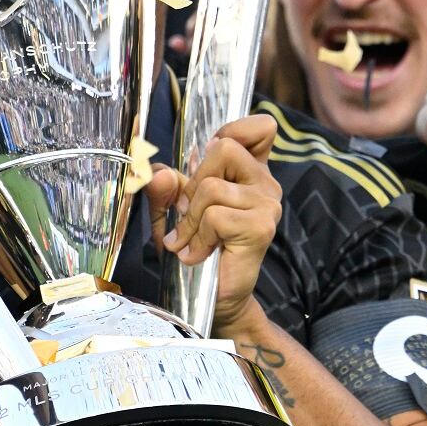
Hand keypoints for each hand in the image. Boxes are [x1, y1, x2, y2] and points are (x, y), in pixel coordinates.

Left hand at [145, 114, 282, 337]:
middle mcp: (266, 183)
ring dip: (190, 218)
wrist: (215, 297)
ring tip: (191, 239)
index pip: (261, 128)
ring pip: (212, 186)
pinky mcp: (260, 227)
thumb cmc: (198, 249)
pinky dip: (198, 236)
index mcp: (251, 171)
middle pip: (224, 148)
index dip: (234, 129)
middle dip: (195, 181)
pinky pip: (215, 216)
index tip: (211, 152)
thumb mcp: (172, 212)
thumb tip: (159, 173)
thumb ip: (164, 188)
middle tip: (191, 213)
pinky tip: (200, 253)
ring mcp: (267, 205)